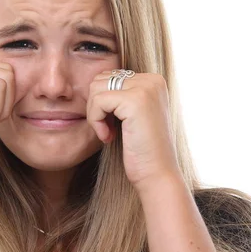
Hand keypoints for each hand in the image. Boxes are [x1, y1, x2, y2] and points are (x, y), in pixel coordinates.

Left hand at [86, 71, 181, 191]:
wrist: (156, 174)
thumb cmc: (141, 149)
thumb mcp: (131, 115)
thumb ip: (119, 95)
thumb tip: (94, 81)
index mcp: (153, 81)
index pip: (109, 76)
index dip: (101, 103)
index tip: (112, 125)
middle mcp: (152, 80)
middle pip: (100, 79)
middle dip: (96, 107)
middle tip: (108, 130)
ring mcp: (146, 88)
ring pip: (96, 88)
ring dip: (95, 114)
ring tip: (108, 133)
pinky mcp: (135, 100)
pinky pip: (98, 101)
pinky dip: (96, 121)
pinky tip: (109, 137)